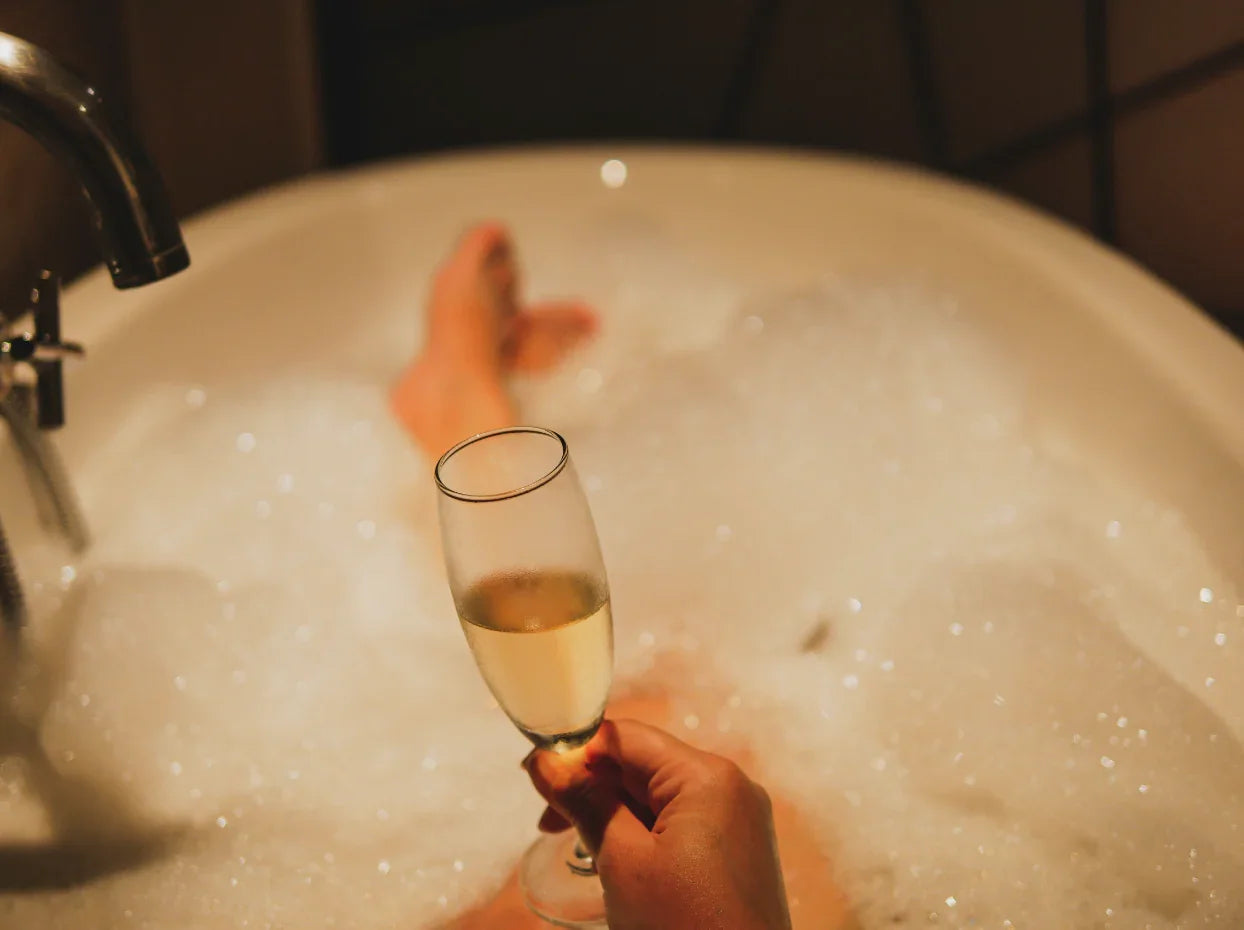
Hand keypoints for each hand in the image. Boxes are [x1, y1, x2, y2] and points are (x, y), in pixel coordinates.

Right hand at [523, 719, 792, 929]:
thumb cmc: (682, 928)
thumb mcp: (623, 861)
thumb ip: (585, 801)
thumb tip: (545, 760)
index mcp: (707, 776)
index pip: (628, 738)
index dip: (577, 751)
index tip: (533, 777)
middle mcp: (731, 787)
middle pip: (644, 765)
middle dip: (594, 788)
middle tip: (548, 823)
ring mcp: (739, 821)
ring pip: (660, 797)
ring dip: (614, 814)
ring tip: (578, 848)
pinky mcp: (738, 853)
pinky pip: (681, 824)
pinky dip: (643, 835)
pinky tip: (616, 861)